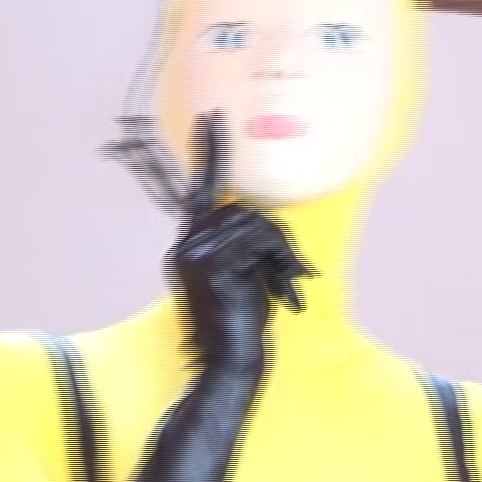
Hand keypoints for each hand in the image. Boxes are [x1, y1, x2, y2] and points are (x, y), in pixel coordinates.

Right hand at [167, 113, 312, 373]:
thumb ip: (246, 245)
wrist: (228, 363)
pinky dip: (280, 261)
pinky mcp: (209, 264)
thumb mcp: (245, 275)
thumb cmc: (241, 323)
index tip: (211, 118)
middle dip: (276, 238)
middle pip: (244, 210)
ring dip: (281, 253)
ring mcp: (193, 254)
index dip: (209, 154)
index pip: (200, 192)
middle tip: (295, 274)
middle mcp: (185, 245)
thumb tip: (267, 228)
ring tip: (287, 287)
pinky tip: (282, 289)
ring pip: (255, 224)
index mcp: (190, 246)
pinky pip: (258, 241)